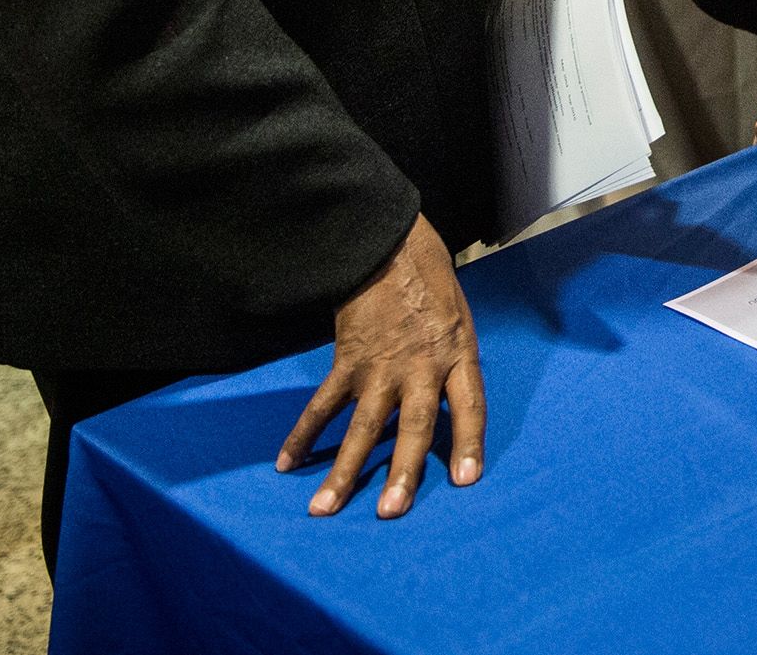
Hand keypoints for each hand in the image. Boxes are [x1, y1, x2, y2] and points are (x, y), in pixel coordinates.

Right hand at [275, 216, 483, 517]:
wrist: (387, 244)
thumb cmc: (431, 282)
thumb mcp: (459, 319)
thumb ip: (453, 365)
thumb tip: (449, 409)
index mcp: (456, 353)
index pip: (469, 405)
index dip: (468, 443)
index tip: (466, 481)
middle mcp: (419, 365)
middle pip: (412, 426)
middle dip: (401, 471)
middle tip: (390, 512)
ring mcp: (380, 365)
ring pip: (362, 425)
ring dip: (342, 468)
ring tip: (324, 508)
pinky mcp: (346, 360)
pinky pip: (323, 403)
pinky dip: (303, 432)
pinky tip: (287, 462)